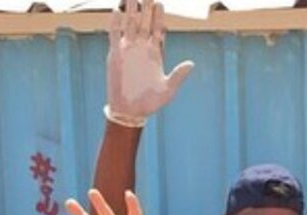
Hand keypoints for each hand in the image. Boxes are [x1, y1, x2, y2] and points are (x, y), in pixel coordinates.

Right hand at [106, 0, 193, 124]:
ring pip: (129, 25)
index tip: (160, 3)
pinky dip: (115, 23)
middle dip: (146, 8)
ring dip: (130, 11)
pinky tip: (117, 11)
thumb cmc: (150, 102)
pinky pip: (114, 35)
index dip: (159, 17)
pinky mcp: (115, 55)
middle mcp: (141, 49)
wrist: (130, 111)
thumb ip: (178, 75)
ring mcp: (128, 50)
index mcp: (155, 55)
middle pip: (144, 23)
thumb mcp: (168, 90)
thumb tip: (191, 64)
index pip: (158, 30)